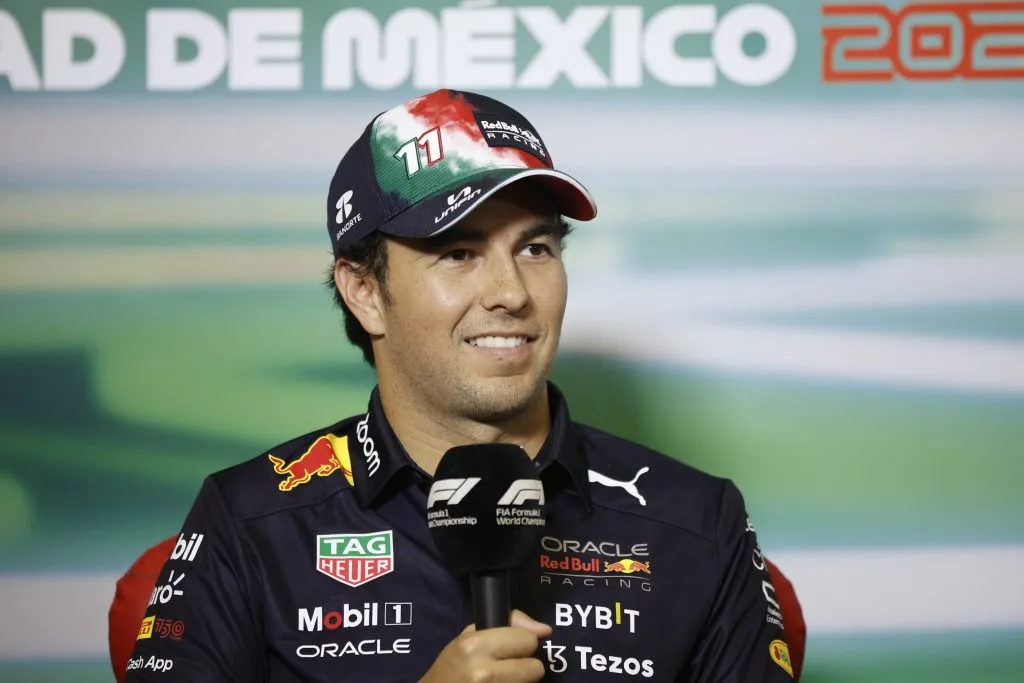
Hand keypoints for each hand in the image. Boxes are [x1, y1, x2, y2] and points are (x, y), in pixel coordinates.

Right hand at [419, 609, 551, 682]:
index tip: (509, 649)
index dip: (522, 644)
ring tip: (501, 680)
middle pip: (535, 668)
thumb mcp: (471, 636)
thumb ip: (509, 624)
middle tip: (506, 668)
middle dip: (525, 666)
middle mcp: (484, 672)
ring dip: (521, 681)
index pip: (528, 640)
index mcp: (476, 646)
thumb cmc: (453, 665)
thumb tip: (545, 630)